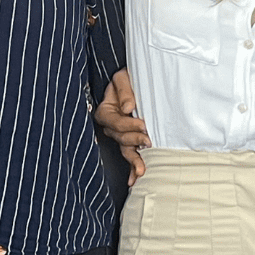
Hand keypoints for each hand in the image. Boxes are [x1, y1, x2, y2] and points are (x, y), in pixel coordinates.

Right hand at [94, 69, 150, 184]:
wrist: (134, 81)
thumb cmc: (128, 79)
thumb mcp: (124, 77)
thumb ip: (124, 90)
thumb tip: (127, 107)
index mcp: (106, 111)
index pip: (114, 123)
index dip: (128, 125)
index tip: (142, 123)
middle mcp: (111, 125)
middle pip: (121, 138)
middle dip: (135, 140)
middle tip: (148, 140)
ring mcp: (121, 134)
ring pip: (126, 150)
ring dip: (134, 160)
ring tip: (142, 168)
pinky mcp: (131, 139)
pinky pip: (130, 155)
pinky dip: (133, 167)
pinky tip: (136, 177)